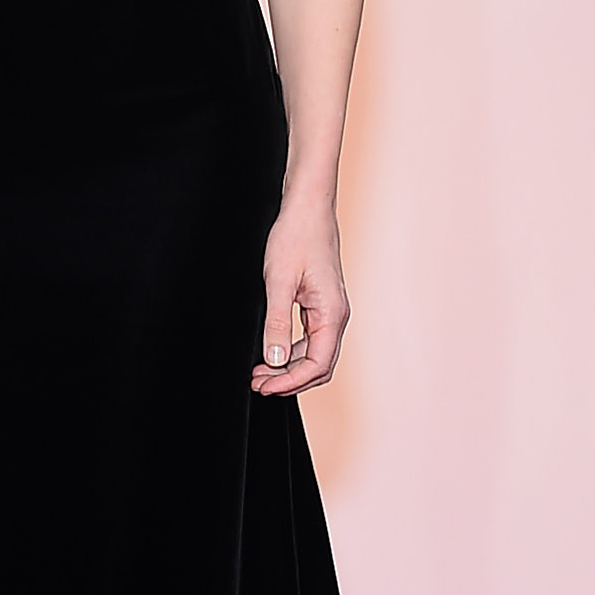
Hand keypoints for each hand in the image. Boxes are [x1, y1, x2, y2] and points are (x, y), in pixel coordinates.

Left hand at [250, 192, 348, 395]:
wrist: (307, 209)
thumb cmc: (296, 237)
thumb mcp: (279, 282)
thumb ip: (276, 324)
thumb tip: (274, 360)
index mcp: (332, 313)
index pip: (318, 364)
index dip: (291, 381)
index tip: (264, 386)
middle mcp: (336, 316)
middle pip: (319, 365)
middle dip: (289, 380)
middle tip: (258, 384)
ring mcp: (330, 311)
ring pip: (315, 354)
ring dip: (288, 368)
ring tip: (260, 372)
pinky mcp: (320, 305)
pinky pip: (310, 339)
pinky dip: (291, 351)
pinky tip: (271, 353)